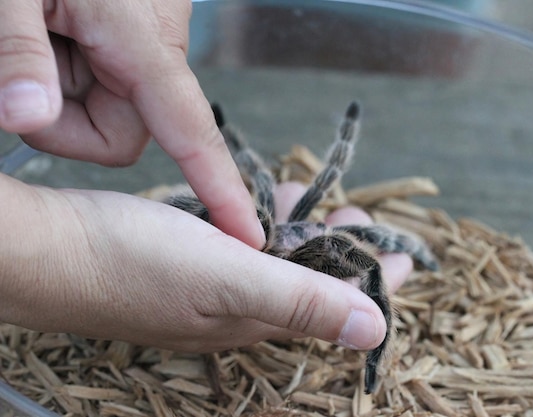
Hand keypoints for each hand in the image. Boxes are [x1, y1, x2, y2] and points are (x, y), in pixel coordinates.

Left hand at [0, 0, 263, 247]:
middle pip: (123, 132)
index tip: (247, 234)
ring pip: (113, 111)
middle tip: (15, 75)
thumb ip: (17, 50)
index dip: (220, 187)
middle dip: (64, 120)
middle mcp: (156, 46)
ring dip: (63, 91)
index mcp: (140, 39)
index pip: (192, 132)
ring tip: (36, 30)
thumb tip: (23, 119)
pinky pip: (110, 83)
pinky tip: (53, 27)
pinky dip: (72, 70)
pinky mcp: (133, 37)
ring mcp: (146, 41)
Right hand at [0, 179, 411, 351]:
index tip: (403, 258)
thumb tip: (374, 330)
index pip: (330, 305)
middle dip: (338, 248)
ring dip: (299, 231)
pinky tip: (259, 205)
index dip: (370, 281)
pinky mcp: (180, 261)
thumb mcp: (228, 278)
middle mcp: (232, 309)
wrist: (46, 250)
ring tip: (317, 203)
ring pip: (270, 260)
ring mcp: (204, 286)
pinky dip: (259, 223)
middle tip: (358, 216)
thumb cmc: (133, 261)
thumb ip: (301, 300)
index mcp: (251, 318)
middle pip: (303, 281)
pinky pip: (237, 245)